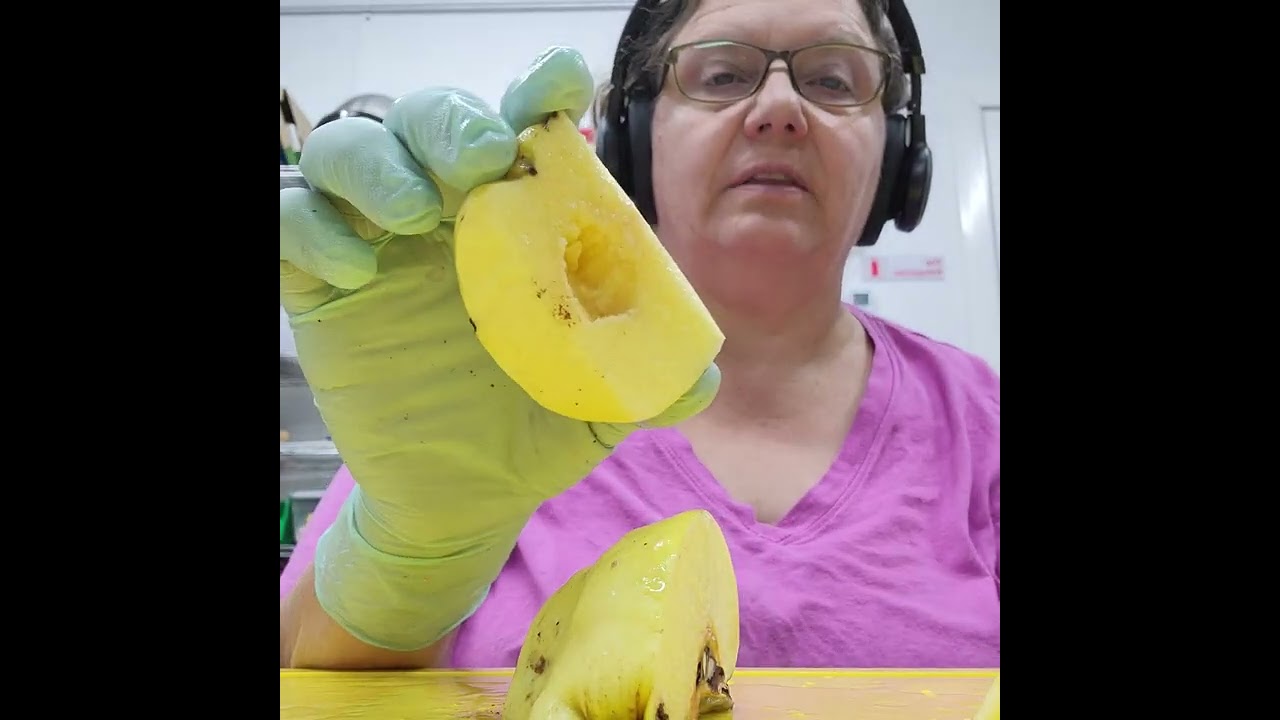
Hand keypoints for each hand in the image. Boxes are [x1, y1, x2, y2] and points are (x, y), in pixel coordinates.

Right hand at [277, 47, 719, 650]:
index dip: (536, 92)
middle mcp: (448, 217)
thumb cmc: (535, 429)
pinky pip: (291, 221)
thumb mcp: (600, 405)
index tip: (559, 85)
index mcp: (521, 223)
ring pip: (349, 151)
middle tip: (482, 162)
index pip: (522, 130)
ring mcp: (379, 245)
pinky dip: (312, 226)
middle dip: (451, 123)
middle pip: (429, 121)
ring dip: (378, 164)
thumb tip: (703, 380)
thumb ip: (647, 381)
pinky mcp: (321, 288)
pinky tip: (355, 272)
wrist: (466, 499)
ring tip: (414, 215)